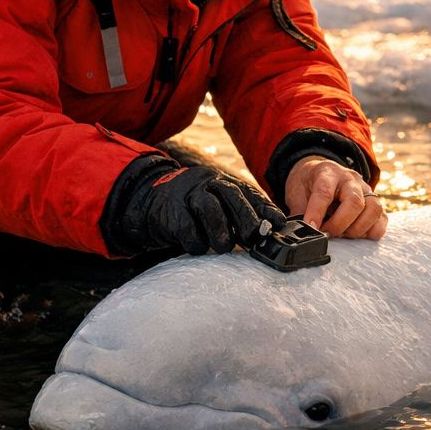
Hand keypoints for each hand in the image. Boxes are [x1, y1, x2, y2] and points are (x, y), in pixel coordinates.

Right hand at [139, 164, 286, 255]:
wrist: (151, 199)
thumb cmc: (194, 207)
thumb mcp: (218, 203)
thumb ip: (240, 215)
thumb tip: (268, 233)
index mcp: (224, 182)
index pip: (250, 193)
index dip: (266, 209)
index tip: (279, 224)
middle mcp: (209, 184)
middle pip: (232, 195)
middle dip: (246, 218)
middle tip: (253, 238)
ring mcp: (190, 196)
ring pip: (211, 209)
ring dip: (221, 232)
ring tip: (224, 246)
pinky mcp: (172, 212)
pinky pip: (188, 229)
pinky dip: (196, 242)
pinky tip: (198, 247)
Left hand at [284, 156, 386, 239]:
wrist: (321, 173)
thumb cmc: (309, 183)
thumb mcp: (296, 192)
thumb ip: (298, 211)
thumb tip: (299, 232)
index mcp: (328, 173)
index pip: (325, 192)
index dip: (317, 212)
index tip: (311, 228)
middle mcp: (351, 179)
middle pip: (355, 202)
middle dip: (339, 224)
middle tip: (326, 234)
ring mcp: (366, 190)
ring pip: (373, 209)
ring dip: (357, 229)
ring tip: (342, 234)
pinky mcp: (374, 202)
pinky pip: (382, 219)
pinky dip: (371, 231)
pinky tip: (355, 234)